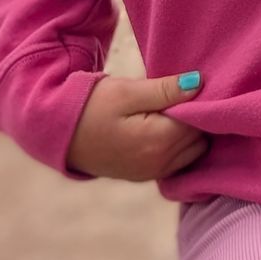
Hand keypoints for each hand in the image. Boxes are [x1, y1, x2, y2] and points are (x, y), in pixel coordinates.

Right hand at [66, 71, 208, 181]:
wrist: (61, 134)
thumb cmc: (93, 106)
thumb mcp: (127, 92)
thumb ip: (165, 90)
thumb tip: (198, 83)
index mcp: (158, 141)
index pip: (199, 120)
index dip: (197, 101)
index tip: (188, 85)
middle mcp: (160, 164)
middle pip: (199, 137)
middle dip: (194, 118)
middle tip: (176, 96)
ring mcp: (152, 173)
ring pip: (193, 152)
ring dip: (188, 133)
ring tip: (170, 111)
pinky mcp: (145, 176)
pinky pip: (178, 163)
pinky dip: (179, 147)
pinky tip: (164, 128)